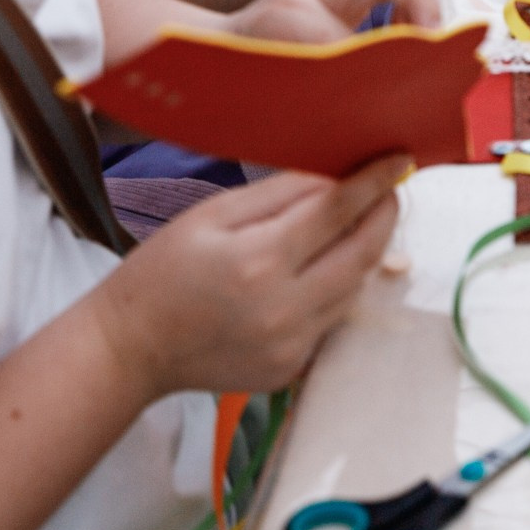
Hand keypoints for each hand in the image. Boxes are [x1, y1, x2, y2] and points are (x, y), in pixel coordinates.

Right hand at [90, 154, 406, 396]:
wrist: (130, 348)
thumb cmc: (163, 270)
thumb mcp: (213, 215)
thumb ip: (279, 195)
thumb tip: (333, 177)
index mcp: (259, 261)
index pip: (337, 213)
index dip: (373, 182)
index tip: (398, 160)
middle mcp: (284, 309)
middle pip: (362, 255)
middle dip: (384, 217)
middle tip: (389, 190)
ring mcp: (291, 346)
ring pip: (353, 290)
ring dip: (365, 253)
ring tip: (358, 223)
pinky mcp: (291, 369)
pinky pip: (331, 320)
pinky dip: (336, 289)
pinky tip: (321, 269)